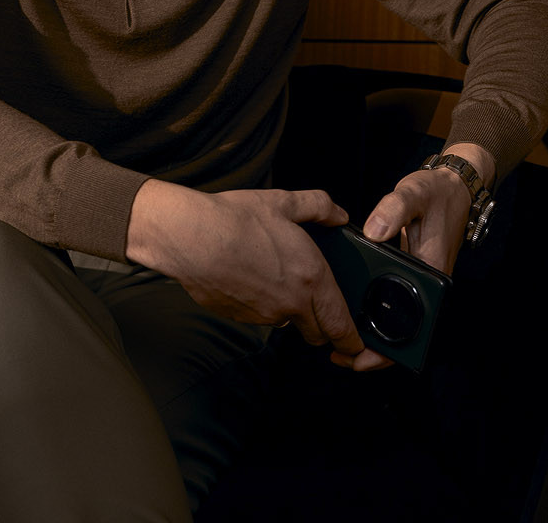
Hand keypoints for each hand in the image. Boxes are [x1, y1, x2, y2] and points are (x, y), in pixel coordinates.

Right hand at [126, 180, 364, 358]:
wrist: (191, 236)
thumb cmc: (235, 219)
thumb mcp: (283, 202)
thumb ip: (319, 207)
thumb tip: (338, 214)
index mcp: (311, 278)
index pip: (341, 326)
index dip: (353, 342)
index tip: (356, 345)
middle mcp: (291, 303)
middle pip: (318, 334)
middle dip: (324, 327)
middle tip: (318, 305)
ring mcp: (264, 315)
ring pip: (287, 323)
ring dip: (289, 310)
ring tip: (274, 275)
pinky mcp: (240, 317)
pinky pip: (260, 317)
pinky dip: (262, 304)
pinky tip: (249, 277)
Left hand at [330, 141, 494, 372]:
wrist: (452, 186)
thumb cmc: (436, 192)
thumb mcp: (414, 194)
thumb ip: (394, 209)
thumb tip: (372, 231)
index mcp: (432, 275)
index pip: (414, 330)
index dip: (387, 351)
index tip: (358, 357)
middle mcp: (425, 285)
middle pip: (401, 332)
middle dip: (371, 348)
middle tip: (336, 353)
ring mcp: (416, 281)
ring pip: (393, 319)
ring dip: (368, 331)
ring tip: (333, 333)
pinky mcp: (407, 273)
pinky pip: (389, 299)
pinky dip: (369, 306)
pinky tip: (344, 304)